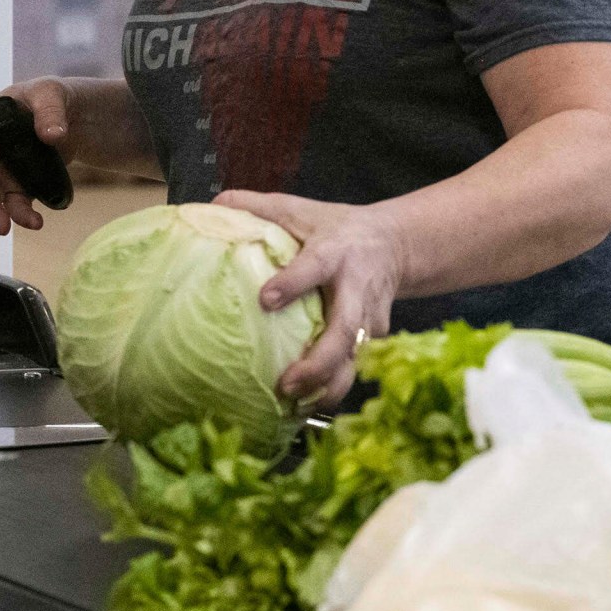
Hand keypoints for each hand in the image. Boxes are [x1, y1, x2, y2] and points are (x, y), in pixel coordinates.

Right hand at [0, 78, 72, 234]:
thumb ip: (50, 111)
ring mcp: (1, 169)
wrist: (69, 117)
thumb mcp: (50, 93)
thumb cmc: (49, 98)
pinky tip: (34, 222)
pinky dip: (22, 214)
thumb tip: (53, 135)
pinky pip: (15, 202)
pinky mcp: (18, 185)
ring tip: (3, 228)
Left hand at [214, 189, 404, 410]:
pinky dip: (333, 389)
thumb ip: (260, 207)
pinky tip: (307, 407)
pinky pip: (356, 366)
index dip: (293, 283)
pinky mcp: (374, 338)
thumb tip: (213, 202)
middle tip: (287, 383)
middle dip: (319, 362)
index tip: (266, 299)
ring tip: (298, 408)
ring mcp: (369, 318)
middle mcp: (356, 289)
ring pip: (356, 360)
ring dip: (329, 387)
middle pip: (345, 332)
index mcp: (335, 253)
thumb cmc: (339, 228)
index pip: (314, 267)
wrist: (397, 244)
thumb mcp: (302, 209)